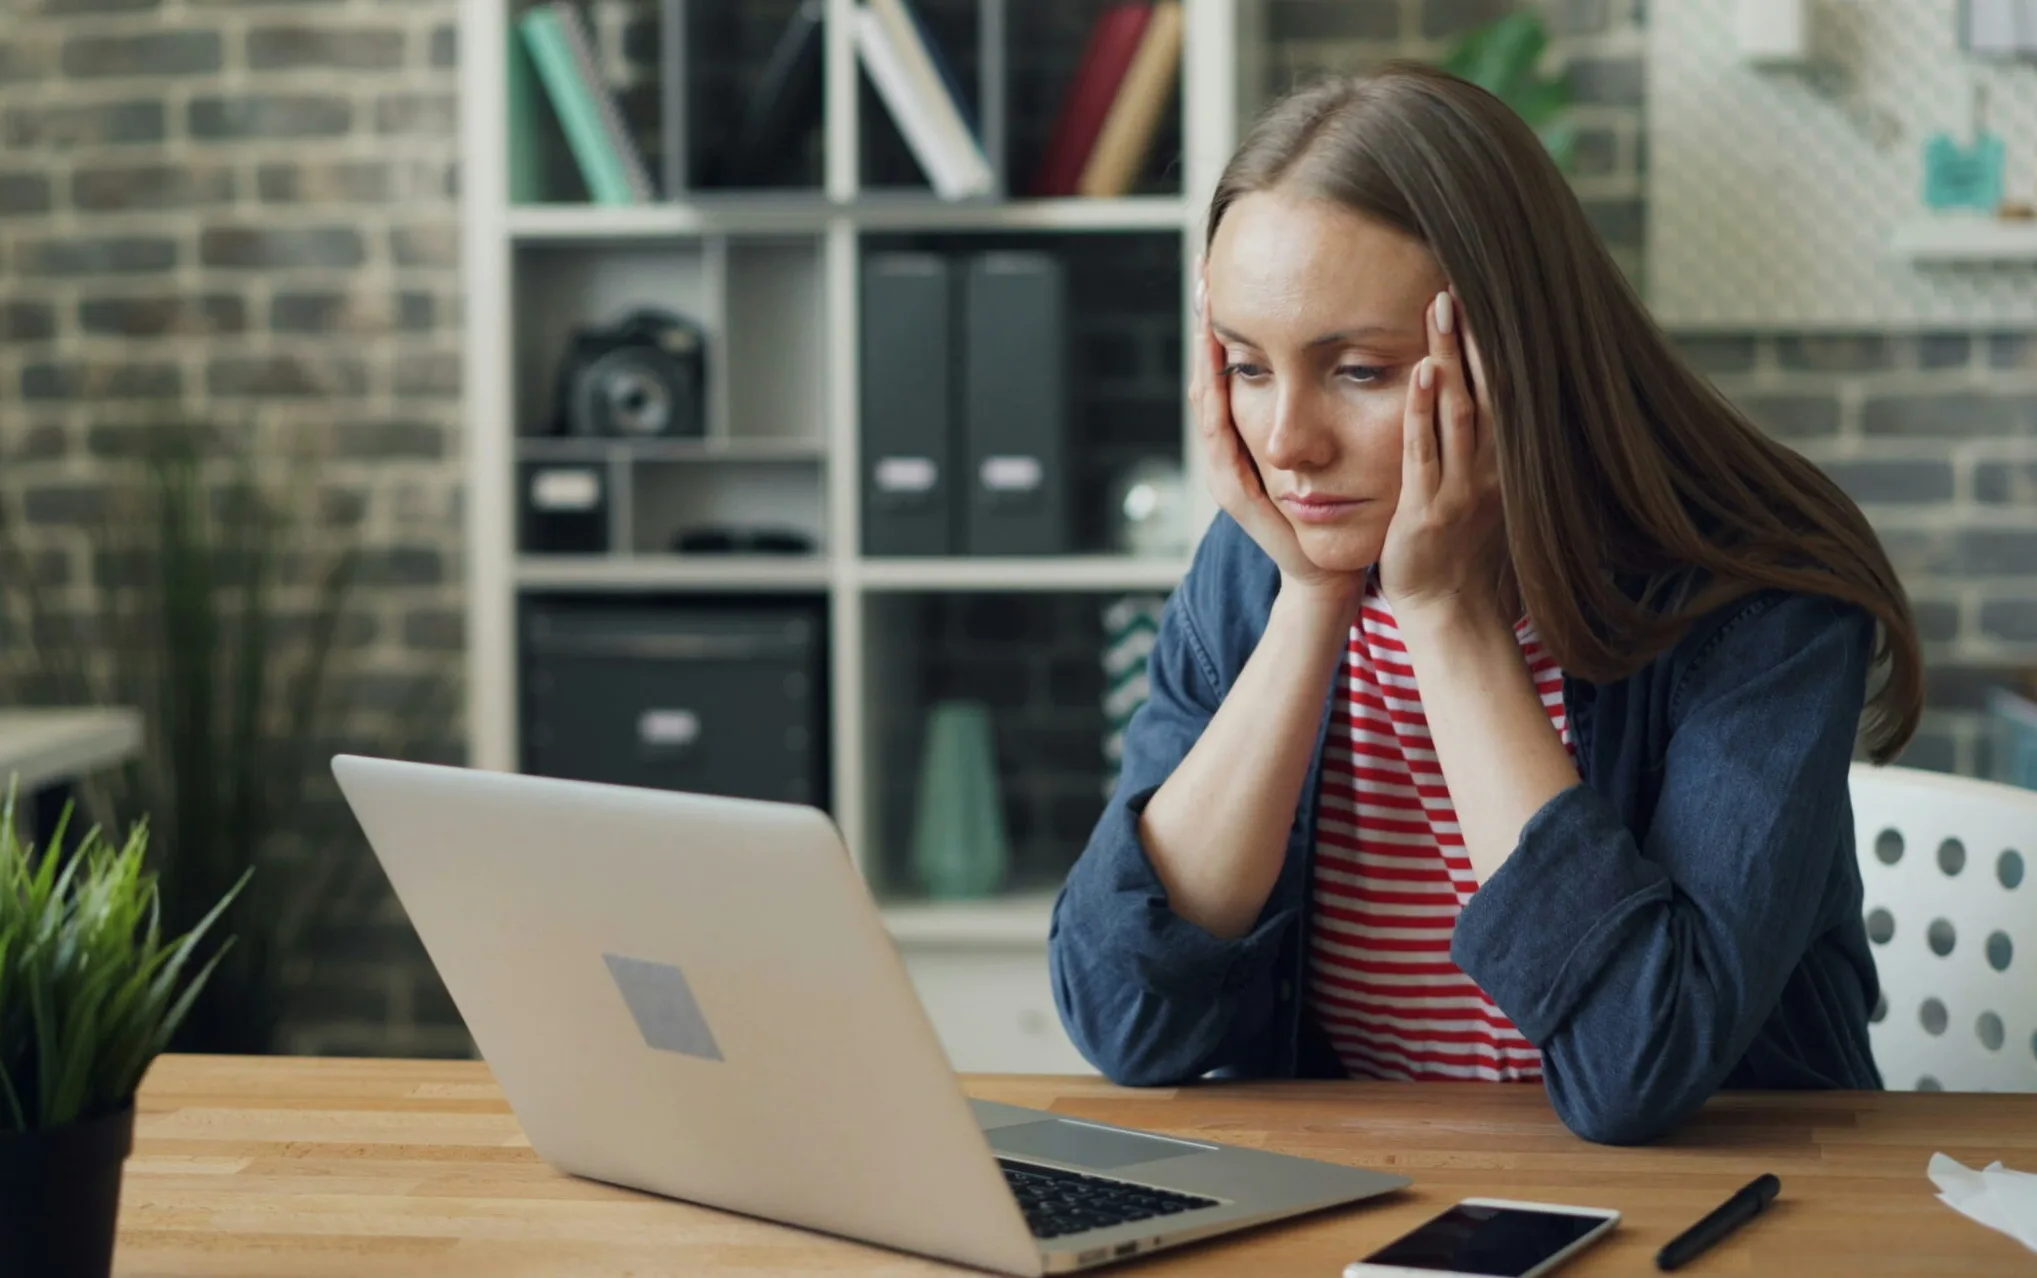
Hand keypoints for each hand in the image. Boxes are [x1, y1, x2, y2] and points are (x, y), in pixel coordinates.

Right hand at [1192, 270, 1361, 608]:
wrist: (1328, 570)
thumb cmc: (1338, 506)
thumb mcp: (1331, 442)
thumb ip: (1330, 401)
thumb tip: (1351, 343)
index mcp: (1249, 433)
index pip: (1230, 365)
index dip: (1225, 322)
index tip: (1224, 271)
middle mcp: (1229, 447)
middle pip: (1208, 373)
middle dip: (1204, 324)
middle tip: (1202, 272)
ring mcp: (1225, 469)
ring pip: (1205, 399)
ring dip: (1202, 353)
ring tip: (1204, 307)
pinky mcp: (1234, 490)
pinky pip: (1218, 436)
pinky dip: (1214, 399)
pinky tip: (1215, 368)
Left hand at [1378, 290, 1509, 626]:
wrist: (1450, 611)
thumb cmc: (1458, 550)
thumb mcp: (1478, 490)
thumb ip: (1479, 446)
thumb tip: (1477, 397)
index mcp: (1502, 462)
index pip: (1500, 389)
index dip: (1491, 344)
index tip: (1480, 297)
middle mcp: (1490, 469)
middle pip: (1484, 389)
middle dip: (1472, 336)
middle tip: (1457, 282)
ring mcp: (1462, 489)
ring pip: (1458, 411)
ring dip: (1448, 358)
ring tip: (1440, 309)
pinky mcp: (1428, 510)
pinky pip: (1425, 453)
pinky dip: (1422, 412)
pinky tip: (1417, 374)